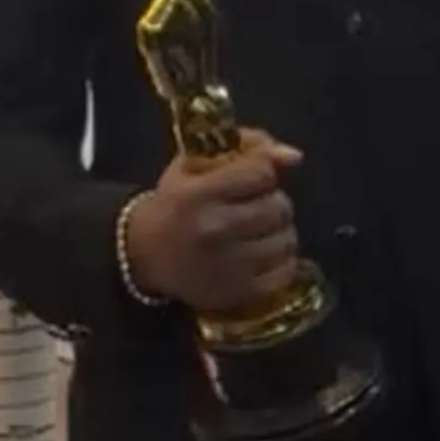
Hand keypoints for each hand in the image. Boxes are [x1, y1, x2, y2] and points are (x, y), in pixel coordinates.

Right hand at [122, 133, 302, 318]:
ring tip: (261, 230)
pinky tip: (262, 255)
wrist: (144, 255)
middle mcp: (214, 229)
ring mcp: (228, 265)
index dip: (264, 171)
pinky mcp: (238, 293)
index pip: (261, 173)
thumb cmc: (175, 202)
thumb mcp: (195, 163)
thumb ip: (245, 147)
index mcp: (200, 193)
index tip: (253, 177)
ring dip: (280, 231)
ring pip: (286, 240)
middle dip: (273, 201)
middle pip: (279, 207)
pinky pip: (284, 272)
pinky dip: (279, 261)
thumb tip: (294, 156)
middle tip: (257, 205)